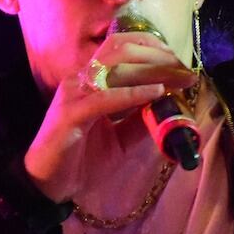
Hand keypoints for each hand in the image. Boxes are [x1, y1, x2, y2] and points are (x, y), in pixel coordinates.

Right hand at [22, 31, 196, 203]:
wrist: (48, 185)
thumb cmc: (81, 160)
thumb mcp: (122, 140)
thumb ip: (141, 121)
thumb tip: (171, 106)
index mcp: (91, 81)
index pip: (123, 48)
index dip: (155, 50)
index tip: (183, 66)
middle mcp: (81, 79)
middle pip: (121, 48)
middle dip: (158, 55)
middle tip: (185, 70)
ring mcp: (74, 94)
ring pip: (115, 67)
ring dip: (150, 69)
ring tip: (177, 77)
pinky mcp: (70, 114)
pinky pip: (104, 98)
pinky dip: (132, 94)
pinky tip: (155, 94)